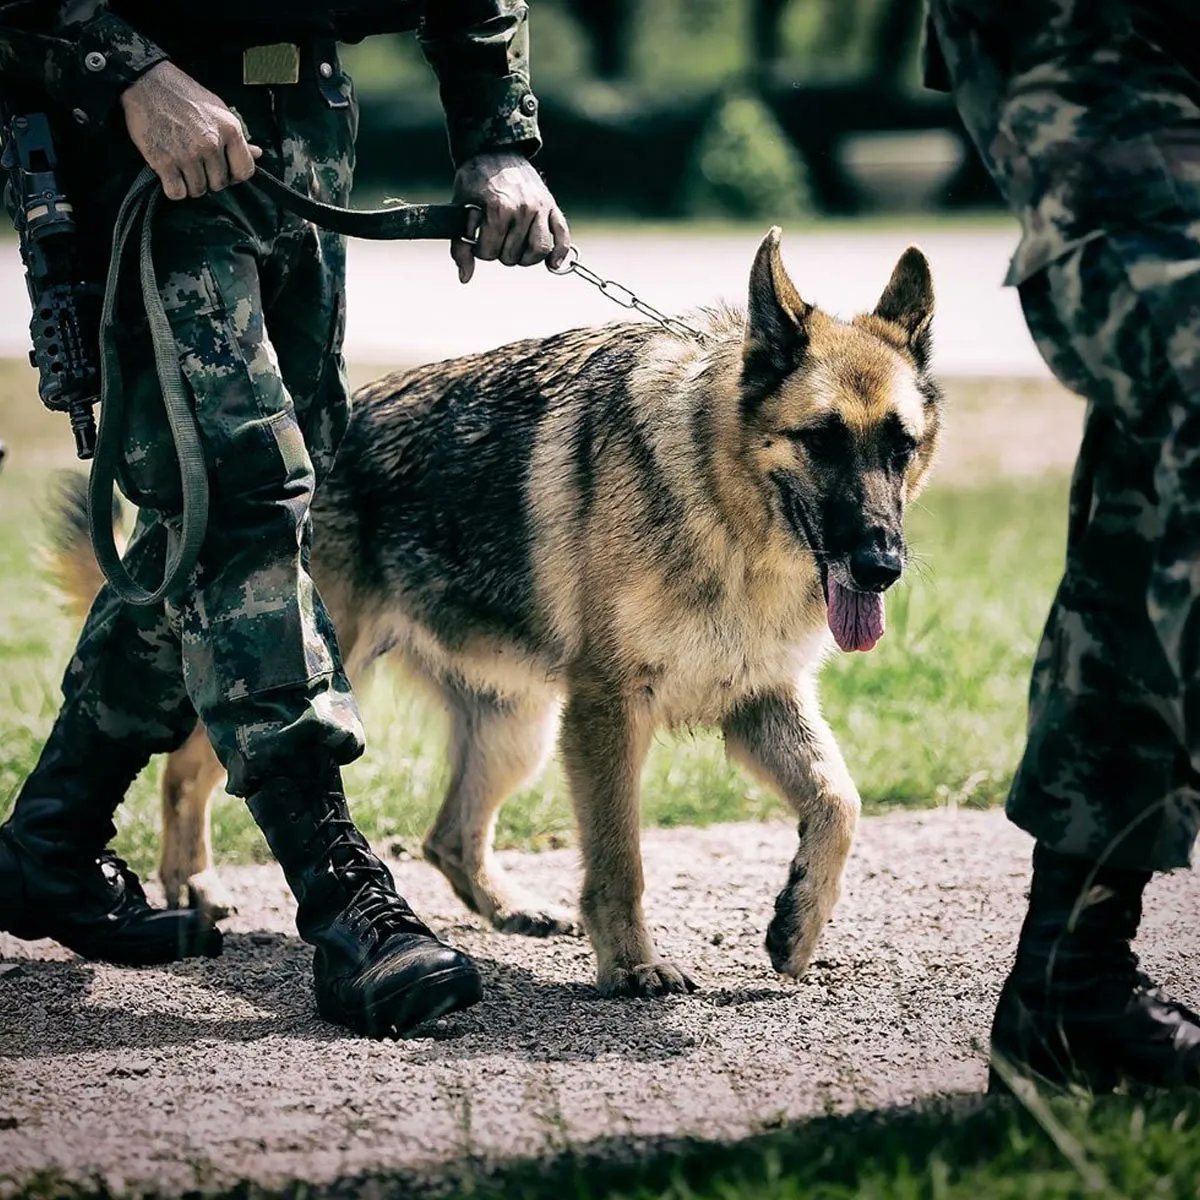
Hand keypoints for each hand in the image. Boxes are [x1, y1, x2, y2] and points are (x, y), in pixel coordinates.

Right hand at [120, 61, 261, 199]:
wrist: (146, 82)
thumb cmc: (184, 95)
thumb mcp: (217, 110)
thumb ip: (237, 137)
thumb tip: (257, 154)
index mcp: (229, 131)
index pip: (245, 171)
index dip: (235, 176)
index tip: (224, 171)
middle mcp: (211, 144)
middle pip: (219, 184)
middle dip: (209, 179)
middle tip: (197, 165)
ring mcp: (187, 154)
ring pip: (198, 190)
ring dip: (190, 184)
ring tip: (182, 167)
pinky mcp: (164, 162)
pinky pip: (176, 193)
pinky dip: (174, 189)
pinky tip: (171, 175)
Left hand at [450, 151, 569, 283]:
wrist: (494, 151)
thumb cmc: (474, 181)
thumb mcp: (460, 209)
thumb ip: (460, 245)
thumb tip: (465, 278)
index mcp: (499, 208)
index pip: (489, 253)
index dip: (479, 249)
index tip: (477, 236)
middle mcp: (523, 208)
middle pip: (511, 256)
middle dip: (499, 251)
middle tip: (494, 235)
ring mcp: (540, 207)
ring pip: (538, 252)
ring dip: (524, 256)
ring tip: (514, 246)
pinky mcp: (552, 206)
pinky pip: (562, 236)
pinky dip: (559, 253)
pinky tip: (553, 264)